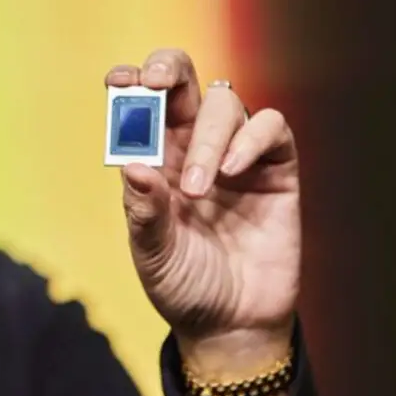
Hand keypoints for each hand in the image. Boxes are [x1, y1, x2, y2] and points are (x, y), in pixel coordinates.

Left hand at [109, 50, 300, 370]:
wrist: (231, 326)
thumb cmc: (184, 286)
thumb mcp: (153, 254)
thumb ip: (144, 211)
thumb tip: (133, 164)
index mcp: (156, 160)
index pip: (143, 104)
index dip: (132, 82)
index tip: (118, 81)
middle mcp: (194, 149)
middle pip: (185, 83)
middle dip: (167, 70)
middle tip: (155, 86)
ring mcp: (237, 156)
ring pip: (224, 105)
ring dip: (208, 137)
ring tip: (198, 189)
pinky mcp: (276, 170)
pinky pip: (271, 128)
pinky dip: (251, 139)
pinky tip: (232, 171)